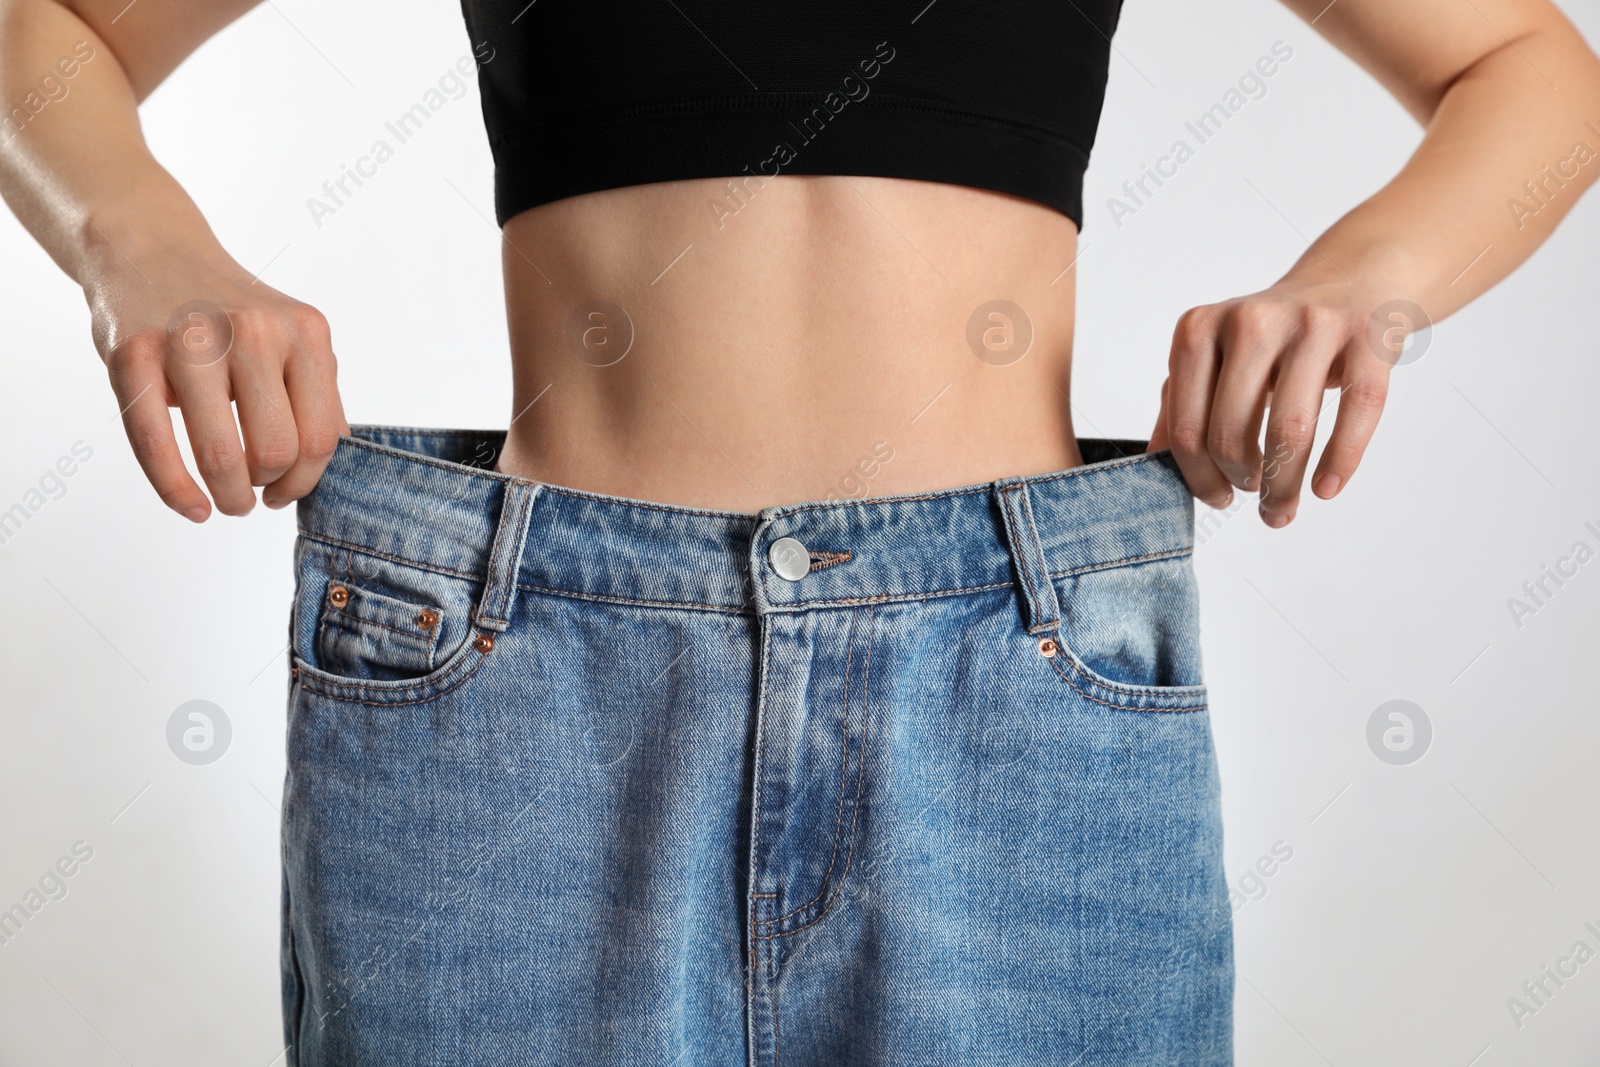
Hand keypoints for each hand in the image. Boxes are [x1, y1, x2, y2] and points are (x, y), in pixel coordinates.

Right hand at [85, 236, 348, 521]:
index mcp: (304, 331)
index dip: (307, 480)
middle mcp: (253, 330)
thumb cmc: (230, 312)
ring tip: (229, 502)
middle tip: (257, 492)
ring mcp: (190, 341)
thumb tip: (334, 468)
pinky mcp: (134, 354)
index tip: (287, 490)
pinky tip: (192, 507)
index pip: (322, 436)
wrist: (150, 251)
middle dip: (270, 488)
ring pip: (223, 456)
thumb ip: (317, 394)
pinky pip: (157, 446)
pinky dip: (176, 492)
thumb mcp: (290, 337)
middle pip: (277, 450)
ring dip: (230, 497)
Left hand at [1147, 279, 1395, 527]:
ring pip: (1290, 429)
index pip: (1186, 427)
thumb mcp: (1212, 360)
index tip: (1215, 497)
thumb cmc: (1270, 339)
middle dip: (1238, 481)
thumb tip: (1152, 472)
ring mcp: (1312, 325)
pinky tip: (1325, 489)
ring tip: (1280, 508)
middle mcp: (1251, 320)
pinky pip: (1357, 411)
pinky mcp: (1367, 337)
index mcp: (1199, 329)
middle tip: (1248, 495)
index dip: (1197, 477)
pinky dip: (1339, 461)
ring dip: (1281, 485)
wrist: (1347, 281)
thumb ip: (1178, 408)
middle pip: (1231, 432)